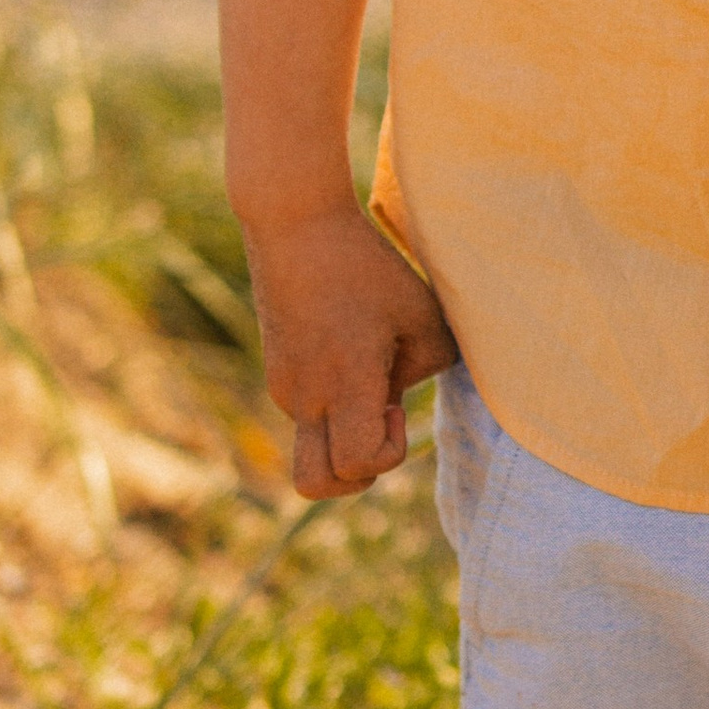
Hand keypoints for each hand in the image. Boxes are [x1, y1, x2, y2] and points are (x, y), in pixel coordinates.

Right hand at [244, 200, 459, 497]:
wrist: (294, 223)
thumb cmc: (366, 265)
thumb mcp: (422, 312)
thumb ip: (431, 365)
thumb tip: (403, 393)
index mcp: (343, 384)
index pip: (357, 464)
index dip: (389, 454)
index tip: (397, 403)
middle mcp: (304, 397)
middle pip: (314, 484)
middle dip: (355, 476)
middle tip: (379, 418)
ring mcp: (284, 386)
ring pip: (314, 444)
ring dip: (347, 428)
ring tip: (368, 368)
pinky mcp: (278, 370)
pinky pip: (309, 410)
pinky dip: (335, 401)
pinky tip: (351, 347)